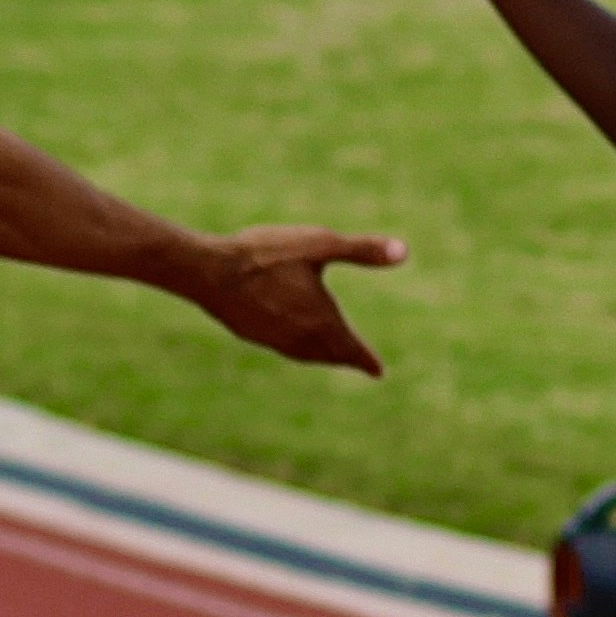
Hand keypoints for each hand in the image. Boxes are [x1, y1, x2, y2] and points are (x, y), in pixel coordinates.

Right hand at [181, 223, 407, 373]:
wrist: (211, 272)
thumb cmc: (266, 256)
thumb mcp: (319, 244)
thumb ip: (362, 250)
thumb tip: (403, 252)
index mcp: (321, 320)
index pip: (351, 348)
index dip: (366, 360)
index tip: (378, 372)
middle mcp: (300, 338)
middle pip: (329, 355)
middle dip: (345, 358)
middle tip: (358, 363)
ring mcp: (275, 340)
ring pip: (306, 354)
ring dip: (321, 355)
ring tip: (329, 353)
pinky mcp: (253, 335)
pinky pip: (284, 348)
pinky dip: (298, 348)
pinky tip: (291, 337)